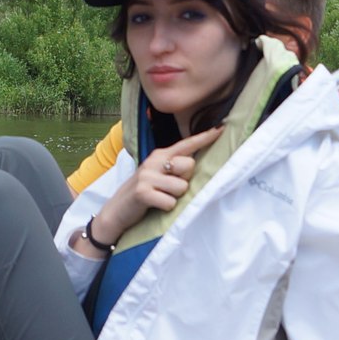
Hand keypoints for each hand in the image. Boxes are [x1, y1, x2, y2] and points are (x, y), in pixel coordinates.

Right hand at [90, 126, 219, 246]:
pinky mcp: (143, 192)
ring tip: (161, 198)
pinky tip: (154, 206)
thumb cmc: (144, 193)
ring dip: (175, 198)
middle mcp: (154, 161)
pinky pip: (170, 202)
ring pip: (182, 187)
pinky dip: (166, 208)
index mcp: (160, 155)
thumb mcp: (157, 175)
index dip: (205, 138)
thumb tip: (196, 165)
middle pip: (189, 166)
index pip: (186, 144)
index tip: (222, 128)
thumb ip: (175, 167)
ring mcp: (147, 176)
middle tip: (169, 189)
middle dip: (185, 180)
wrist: (117, 211)